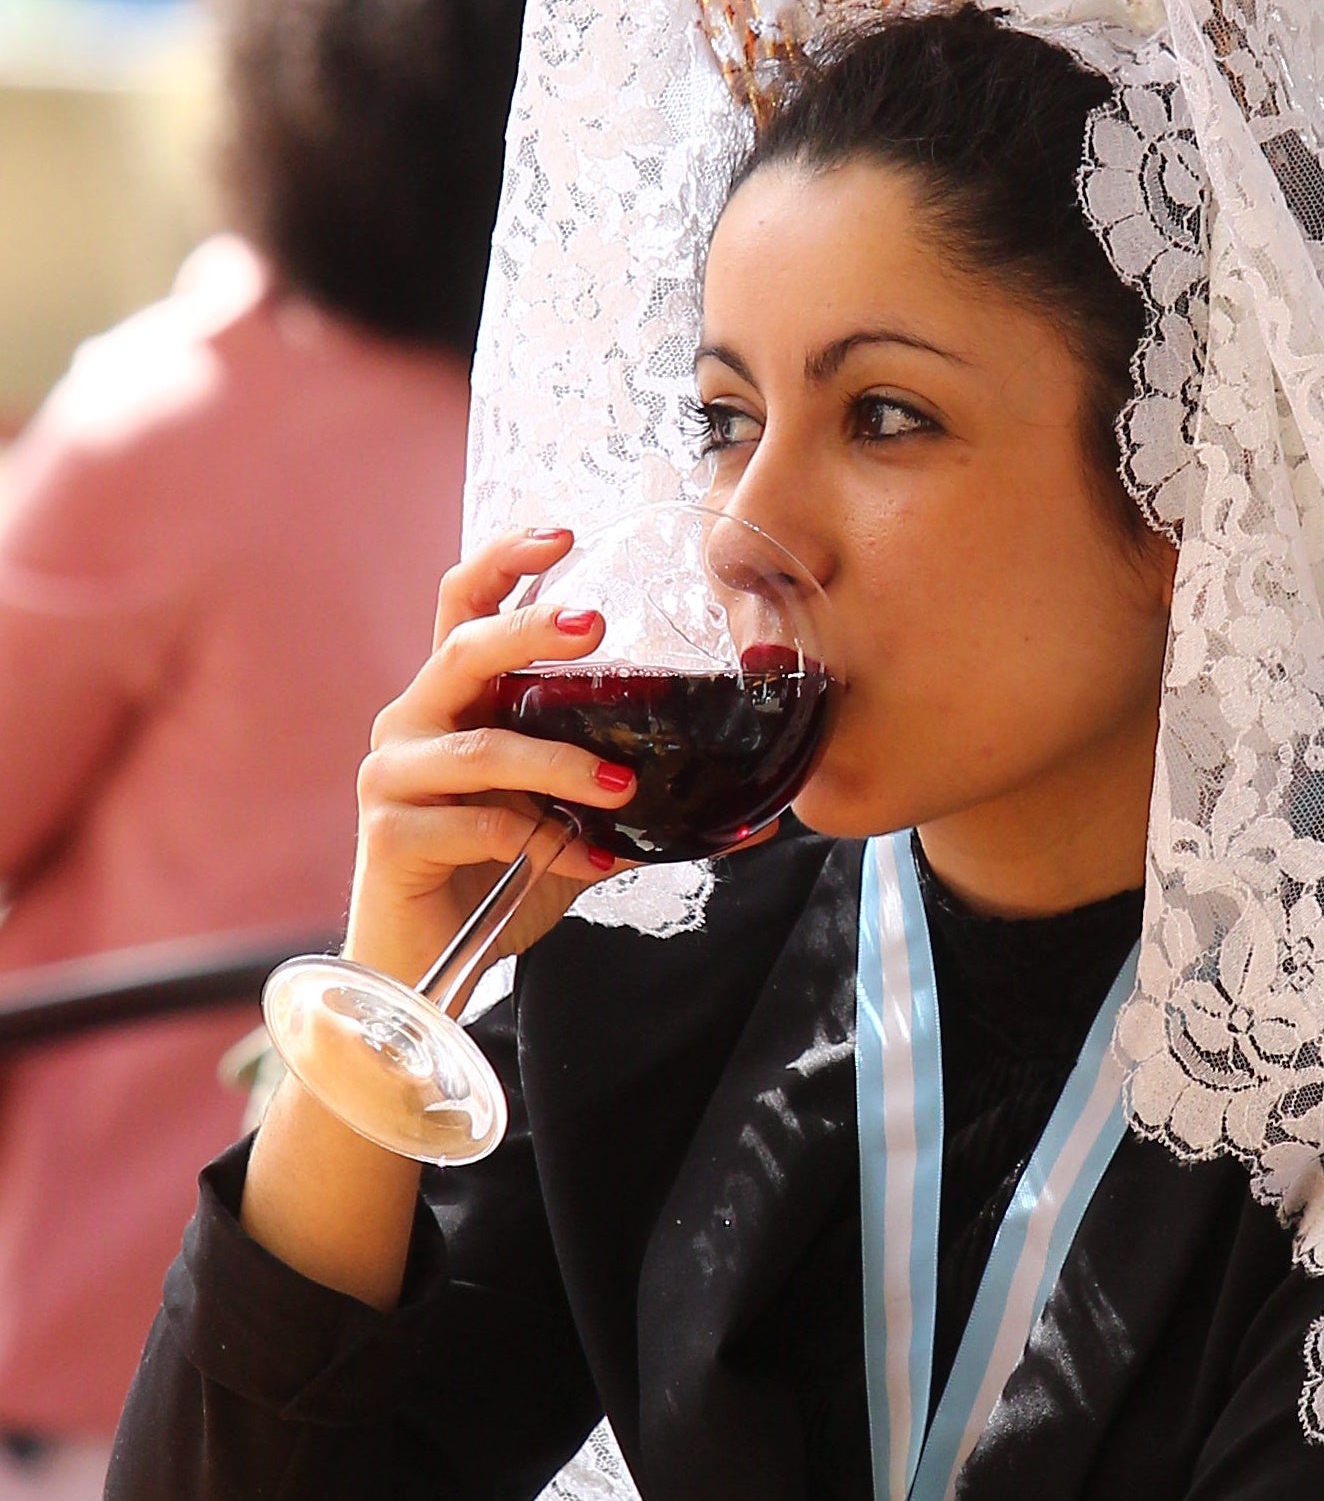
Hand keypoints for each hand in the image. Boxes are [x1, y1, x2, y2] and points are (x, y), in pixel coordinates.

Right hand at [347, 527, 634, 992]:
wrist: (424, 968)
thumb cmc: (495, 882)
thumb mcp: (576, 832)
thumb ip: (639, 809)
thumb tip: (757, 814)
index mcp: (454, 704)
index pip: (464, 605)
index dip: (506, 560)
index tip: (565, 532)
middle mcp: (414, 724)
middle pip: (464, 649)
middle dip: (531, 628)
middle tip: (597, 623)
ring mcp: (393, 777)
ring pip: (483, 750)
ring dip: (561, 766)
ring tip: (622, 788)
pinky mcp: (390, 835)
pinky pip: (476, 825)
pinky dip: (537, 844)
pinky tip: (581, 863)